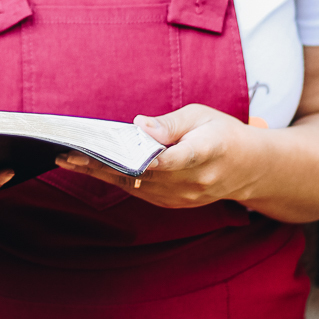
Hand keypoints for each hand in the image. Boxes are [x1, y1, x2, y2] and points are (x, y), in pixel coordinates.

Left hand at [54, 106, 269, 208]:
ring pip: (135, 186)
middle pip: (142, 174)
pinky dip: (115, 181)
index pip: (174, 158)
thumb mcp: (202, 116)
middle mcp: (193, 181)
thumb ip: (171, 123)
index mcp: (206, 152)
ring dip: (101, 174)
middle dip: (104, 164)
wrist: (249, 169)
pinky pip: (139, 192)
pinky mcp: (174, 202)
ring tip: (69, 160)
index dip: (147, 159)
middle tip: (70, 154)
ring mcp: (183, 197)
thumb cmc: (223, 133)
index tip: (119, 155)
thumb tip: (139, 125)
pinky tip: (92, 169)